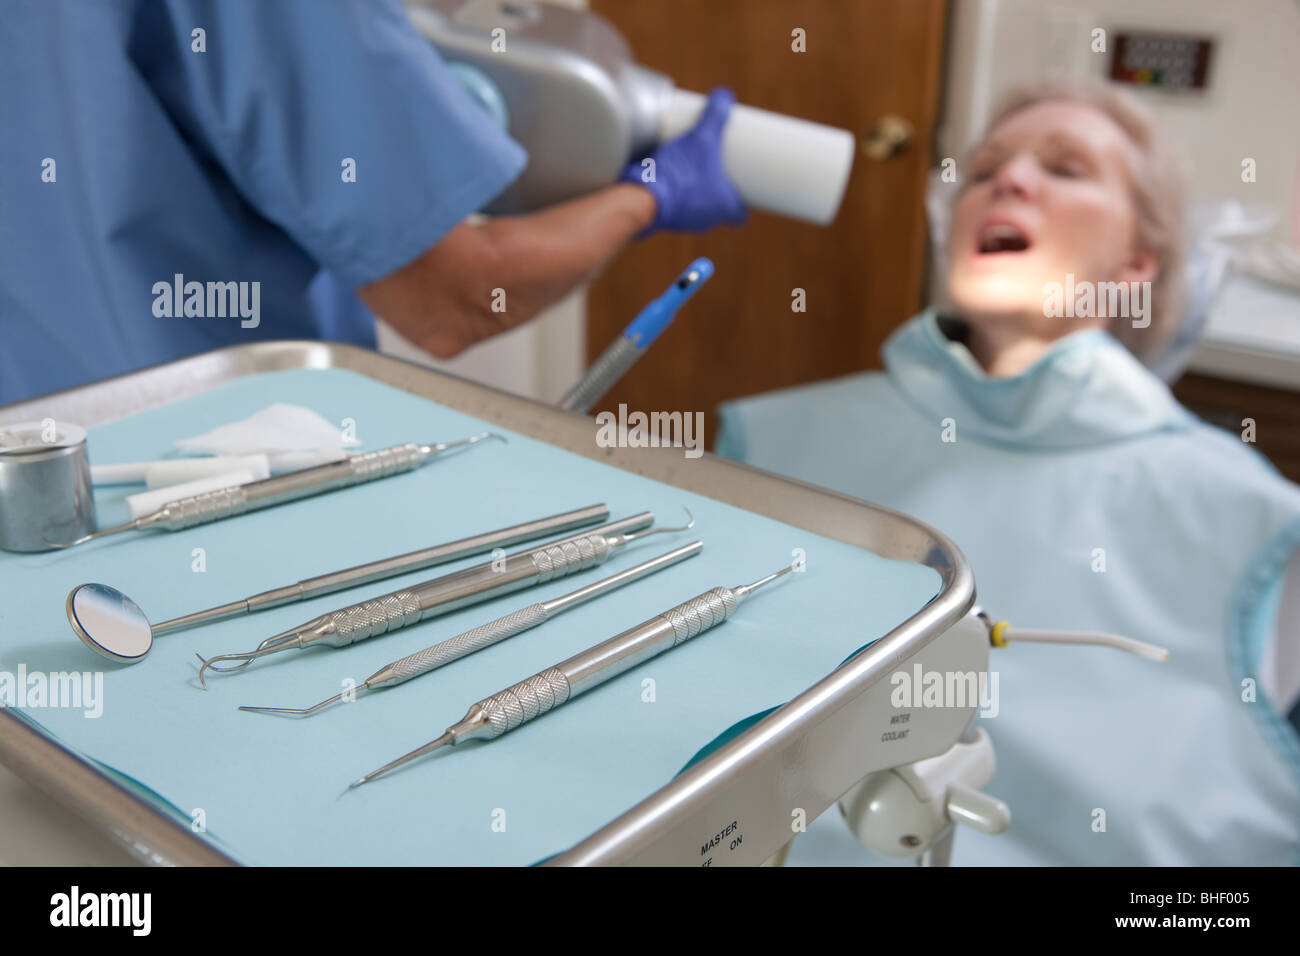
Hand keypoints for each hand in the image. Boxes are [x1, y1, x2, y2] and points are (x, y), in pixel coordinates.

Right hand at [620, 87, 746, 234]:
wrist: (643, 196)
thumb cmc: (679, 173)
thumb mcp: (701, 138)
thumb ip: (715, 117)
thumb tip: (726, 95)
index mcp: (724, 207)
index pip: (740, 213)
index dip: (740, 201)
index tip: (739, 186)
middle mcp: (707, 220)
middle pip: (718, 209)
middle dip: (716, 192)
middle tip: (714, 172)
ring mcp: (685, 223)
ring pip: (696, 210)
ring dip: (695, 195)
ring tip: (691, 173)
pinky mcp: (665, 220)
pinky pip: (675, 210)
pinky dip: (674, 198)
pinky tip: (669, 181)